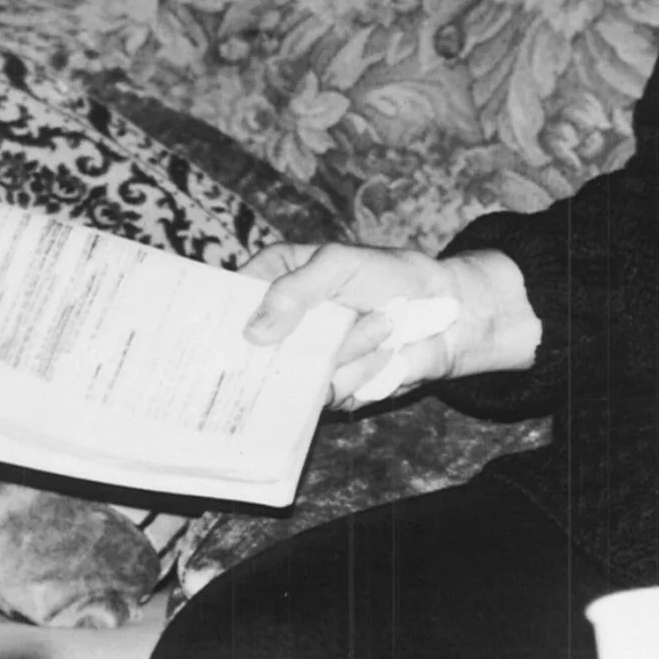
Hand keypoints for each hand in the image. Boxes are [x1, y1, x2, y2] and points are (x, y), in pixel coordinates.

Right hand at [242, 243, 538, 409]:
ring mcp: (305, 361)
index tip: (214, 335)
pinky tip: (383, 353)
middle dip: (280, 351)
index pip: (229, 304)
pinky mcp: (331, 390)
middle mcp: (283, 327)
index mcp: (276, 282)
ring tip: (378, 325)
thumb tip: (254, 332)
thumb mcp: (341, 263)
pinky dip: (360, 374)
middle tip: (318, 334)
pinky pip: (328, 395)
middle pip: (248, 356)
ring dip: (344, 352)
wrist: (444, 314)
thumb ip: (297, 288)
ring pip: (294, 377)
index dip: (214, 321)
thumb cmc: (393, 275)